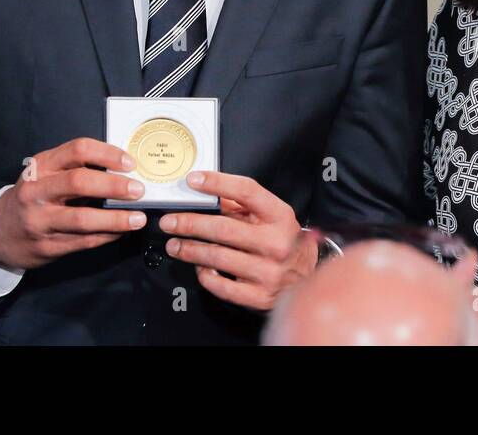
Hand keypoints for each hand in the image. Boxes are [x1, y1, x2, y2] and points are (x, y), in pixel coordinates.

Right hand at [0, 137, 147, 269]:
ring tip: (138, 218)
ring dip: (116, 218)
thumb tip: (122, 168)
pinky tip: (121, 231)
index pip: (77, 150)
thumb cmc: (33, 197)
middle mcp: (37, 192)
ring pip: (83, 219)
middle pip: (79, 182)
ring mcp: (40, 221)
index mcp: (41, 166)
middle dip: (114, 186)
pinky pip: (84, 241)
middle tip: (138, 190)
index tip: (129, 163)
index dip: (107, 154)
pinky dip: (107, 235)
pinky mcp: (46, 246)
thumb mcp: (45, 173)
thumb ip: (75, 168)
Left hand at [159, 172, 317, 310]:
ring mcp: (268, 272)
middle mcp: (276, 243)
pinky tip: (198, 267)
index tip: (193, 180)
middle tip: (170, 222)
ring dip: (189, 250)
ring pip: (217, 258)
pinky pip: (221, 286)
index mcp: (279, 216)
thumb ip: (241, 206)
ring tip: (174, 245)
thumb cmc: (284, 240)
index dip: (217, 183)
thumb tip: (205, 195)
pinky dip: (205, 275)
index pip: (246, 192)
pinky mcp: (259, 296)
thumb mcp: (271, 216)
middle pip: (223, 228)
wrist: (307, 276)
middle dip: (189, 224)